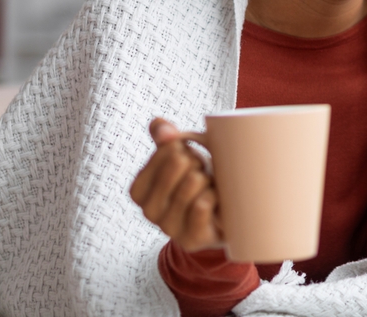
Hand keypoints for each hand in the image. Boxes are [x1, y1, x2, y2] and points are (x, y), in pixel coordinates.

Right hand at [129, 118, 221, 251]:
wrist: (228, 217)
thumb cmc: (202, 180)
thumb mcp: (183, 155)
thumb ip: (165, 137)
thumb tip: (161, 127)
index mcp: (139, 190)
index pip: (164, 150)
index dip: (185, 146)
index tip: (191, 156)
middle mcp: (148, 211)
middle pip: (178, 163)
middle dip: (199, 160)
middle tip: (205, 172)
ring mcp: (168, 228)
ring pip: (192, 183)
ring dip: (210, 179)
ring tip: (211, 186)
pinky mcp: (191, 239)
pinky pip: (202, 205)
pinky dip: (215, 196)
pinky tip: (218, 200)